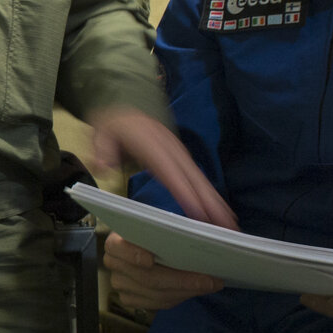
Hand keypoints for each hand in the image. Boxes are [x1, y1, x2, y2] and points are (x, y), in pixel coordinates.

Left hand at [86, 105, 237, 229]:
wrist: (126, 106)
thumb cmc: (113, 125)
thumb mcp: (101, 133)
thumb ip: (102, 149)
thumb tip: (103, 167)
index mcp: (152, 145)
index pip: (170, 172)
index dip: (185, 191)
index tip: (198, 212)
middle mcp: (171, 150)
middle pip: (193, 179)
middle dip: (210, 203)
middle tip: (225, 227)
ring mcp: (180, 154)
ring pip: (201, 180)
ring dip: (216, 202)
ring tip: (231, 225)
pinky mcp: (183, 158)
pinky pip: (199, 179)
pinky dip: (212, 195)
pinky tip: (223, 211)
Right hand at [104, 233, 221, 313]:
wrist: (147, 246)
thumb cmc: (156, 232)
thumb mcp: (160, 223)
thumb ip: (171, 226)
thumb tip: (198, 231)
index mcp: (115, 241)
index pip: (117, 247)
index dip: (132, 254)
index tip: (150, 259)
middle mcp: (113, 264)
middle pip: (146, 277)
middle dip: (182, 280)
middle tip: (210, 279)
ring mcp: (120, 284)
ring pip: (156, 294)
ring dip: (186, 290)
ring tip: (210, 285)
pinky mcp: (129, 299)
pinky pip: (157, 303)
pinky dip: (179, 298)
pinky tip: (195, 290)